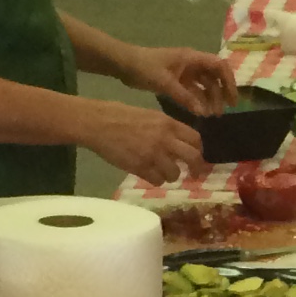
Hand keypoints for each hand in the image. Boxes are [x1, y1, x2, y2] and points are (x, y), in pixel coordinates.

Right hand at [82, 100, 205, 185]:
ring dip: (171, 175)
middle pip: (193, 157)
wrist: (97, 124)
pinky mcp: (140, 167)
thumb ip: (165, 128)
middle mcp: (165, 139)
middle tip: (193, 174)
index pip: (195, 138)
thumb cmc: (119, 115)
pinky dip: (155, 180)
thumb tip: (177, 142)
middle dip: (195, 168)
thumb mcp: (148, 115)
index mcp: (167, 123)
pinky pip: (157, 181)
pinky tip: (149, 175)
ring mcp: (153, 154)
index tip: (195, 156)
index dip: (198, 149)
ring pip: (175, 173)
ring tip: (162, 173)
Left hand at [128, 45, 237, 112]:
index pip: (219, 66)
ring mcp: (185, 72)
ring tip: (211, 116)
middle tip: (222, 113)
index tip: (232, 100)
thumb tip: (203, 112)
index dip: (229, 82)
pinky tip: (199, 113)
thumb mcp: (165, 82)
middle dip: (220, 94)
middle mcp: (192, 63)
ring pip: (204, 85)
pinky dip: (197, 100)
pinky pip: (193, 90)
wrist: (124, 64)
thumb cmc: (144, 68)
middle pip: (214, 77)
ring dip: (209, 99)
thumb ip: (184, 97)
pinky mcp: (177, 80)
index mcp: (192, 58)